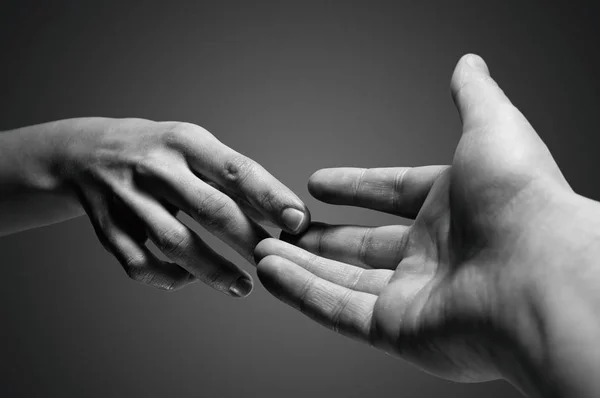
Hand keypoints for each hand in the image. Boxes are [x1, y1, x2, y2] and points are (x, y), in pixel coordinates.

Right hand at [26, 118, 308, 293]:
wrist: (85, 151)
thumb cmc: (159, 152)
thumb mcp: (194, 147)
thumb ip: (233, 179)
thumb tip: (286, 214)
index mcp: (185, 141)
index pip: (235, 170)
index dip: (270, 197)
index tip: (299, 222)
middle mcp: (154, 166)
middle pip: (209, 209)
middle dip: (248, 240)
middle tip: (278, 262)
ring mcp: (127, 198)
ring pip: (174, 243)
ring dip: (213, 270)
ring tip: (244, 287)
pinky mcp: (107, 226)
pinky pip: (140, 263)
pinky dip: (168, 277)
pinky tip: (190, 279)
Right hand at [254, 54, 594, 394]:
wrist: (540, 276)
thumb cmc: (520, 200)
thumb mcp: (490, 127)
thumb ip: (472, 96)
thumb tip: (469, 63)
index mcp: (456, 210)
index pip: (394, 194)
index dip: (355, 186)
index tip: (319, 182)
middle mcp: (436, 256)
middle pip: (363, 246)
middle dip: (320, 236)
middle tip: (283, 225)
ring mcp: (415, 297)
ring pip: (342, 280)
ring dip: (299, 265)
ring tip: (260, 248)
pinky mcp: (398, 331)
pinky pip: (339, 311)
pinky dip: (302, 293)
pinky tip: (270, 273)